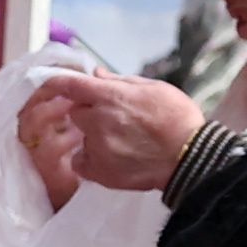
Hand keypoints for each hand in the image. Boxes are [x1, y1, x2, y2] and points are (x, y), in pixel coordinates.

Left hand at [18, 72, 200, 200]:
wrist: (189, 157)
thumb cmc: (177, 118)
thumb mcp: (154, 88)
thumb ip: (120, 81)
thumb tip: (95, 74)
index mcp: (111, 96)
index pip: (70, 85)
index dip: (59, 83)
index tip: (56, 86)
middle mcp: (98, 121)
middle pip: (76, 112)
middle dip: (88, 112)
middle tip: (113, 118)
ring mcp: (96, 147)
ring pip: (82, 137)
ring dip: (94, 136)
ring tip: (123, 141)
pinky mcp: (98, 171)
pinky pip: (82, 162)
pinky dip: (92, 160)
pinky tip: (114, 158)